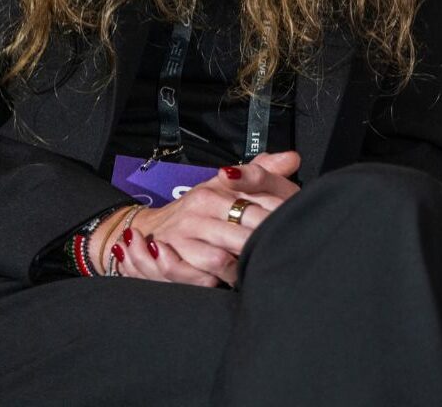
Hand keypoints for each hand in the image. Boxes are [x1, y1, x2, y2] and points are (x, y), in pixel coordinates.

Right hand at [100, 151, 300, 286]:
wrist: (149, 227)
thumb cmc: (199, 209)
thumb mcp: (226, 186)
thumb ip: (261, 171)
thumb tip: (293, 159)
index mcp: (214, 191)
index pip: (257, 209)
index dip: (277, 224)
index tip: (288, 232)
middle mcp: (197, 211)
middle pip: (243, 237)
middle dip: (260, 250)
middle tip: (273, 256)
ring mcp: (181, 236)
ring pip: (220, 261)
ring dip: (238, 271)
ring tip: (248, 271)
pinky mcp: (166, 259)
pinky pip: (197, 278)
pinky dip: (211, 282)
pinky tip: (221, 280)